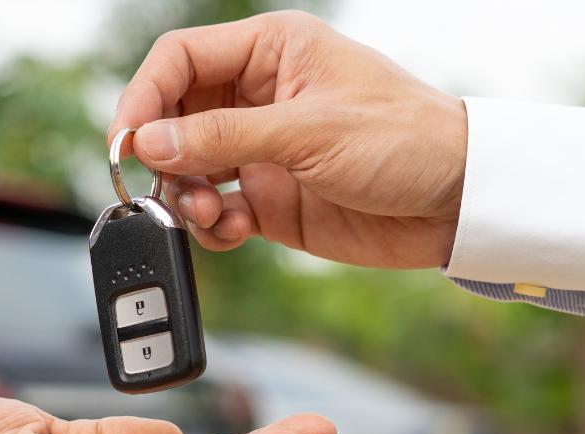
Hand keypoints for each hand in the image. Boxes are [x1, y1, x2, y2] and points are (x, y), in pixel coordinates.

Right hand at [110, 10, 466, 268]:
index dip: (144, 96)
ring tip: (210, 214)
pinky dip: (213, 225)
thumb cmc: (406, 141)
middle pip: (175, 117)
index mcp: (272, 52)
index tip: (125, 140)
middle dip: (162, 154)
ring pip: (189, 169)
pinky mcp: (272, 199)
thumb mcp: (309, 131)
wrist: (458, 203)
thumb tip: (148, 143)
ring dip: (185, 195)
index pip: (181, 59)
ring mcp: (262, 151)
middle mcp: (259, 98)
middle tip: (161, 186)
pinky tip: (234, 229)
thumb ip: (223, 136)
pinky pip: (217, 211)